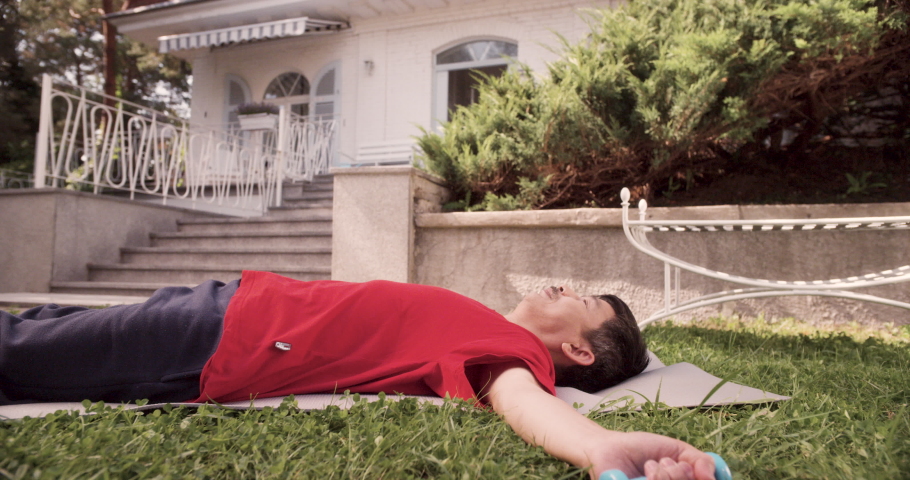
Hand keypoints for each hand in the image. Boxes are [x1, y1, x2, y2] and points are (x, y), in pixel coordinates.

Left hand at [588, 431, 716, 479]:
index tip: (703, 474)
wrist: (610, 446)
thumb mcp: (678, 451)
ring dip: (670, 475)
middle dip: (683, 475)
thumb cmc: (641, 450)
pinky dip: (657, 477)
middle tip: (670, 463)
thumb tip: (713, 476)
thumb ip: (700, 461)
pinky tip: (647, 470)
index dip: (705, 478)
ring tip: (654, 466)